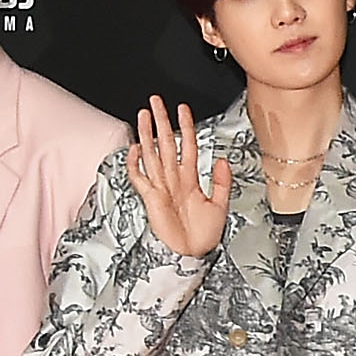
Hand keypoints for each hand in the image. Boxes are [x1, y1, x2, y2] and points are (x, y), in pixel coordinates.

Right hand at [126, 96, 231, 259]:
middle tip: (156, 100)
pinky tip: (135, 148)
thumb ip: (220, 182)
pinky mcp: (150, 198)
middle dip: (161, 121)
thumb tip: (221, 160)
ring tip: (143, 114)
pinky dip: (135, 164)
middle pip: (166, 144)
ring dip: (147, 134)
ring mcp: (160, 187)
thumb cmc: (204, 234)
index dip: (185, 127)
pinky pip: (139, 178)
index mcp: (190, 179)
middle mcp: (173, 179)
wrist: (191, 254)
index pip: (186, 146)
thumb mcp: (219, 205)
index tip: (183, 108)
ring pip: (152, 154)